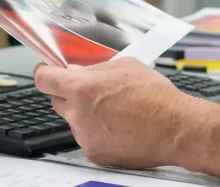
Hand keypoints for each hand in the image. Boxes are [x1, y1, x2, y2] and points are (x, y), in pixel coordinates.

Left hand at [35, 58, 197, 168]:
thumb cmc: (155, 97)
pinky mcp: (94, 153)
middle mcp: (78, 114)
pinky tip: (118, 126)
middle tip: (93, 92)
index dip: (45, 73)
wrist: (175, 129)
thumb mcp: (125, 66)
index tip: (47, 72)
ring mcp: (85, 136)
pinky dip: (97, 132)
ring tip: (115, 111)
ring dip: (86, 114)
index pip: (44, 79)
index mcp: (82, 89)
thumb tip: (77, 71)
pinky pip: (87, 137)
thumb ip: (95, 68)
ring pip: (74, 120)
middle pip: (57, 100)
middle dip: (70, 94)